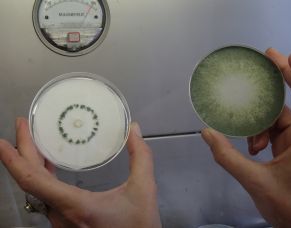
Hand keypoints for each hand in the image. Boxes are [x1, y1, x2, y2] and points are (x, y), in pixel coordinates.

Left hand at [0, 118, 160, 227]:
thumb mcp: (144, 191)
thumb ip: (140, 158)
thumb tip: (134, 131)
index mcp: (75, 205)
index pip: (33, 181)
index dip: (14, 160)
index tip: (3, 142)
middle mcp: (61, 215)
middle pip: (31, 180)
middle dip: (23, 151)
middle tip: (23, 127)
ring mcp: (61, 222)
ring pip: (37, 190)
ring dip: (32, 164)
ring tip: (33, 143)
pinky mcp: (66, 224)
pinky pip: (46, 197)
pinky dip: (42, 177)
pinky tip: (49, 168)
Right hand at [201, 48, 290, 227]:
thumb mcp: (255, 181)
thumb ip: (228, 158)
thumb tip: (208, 135)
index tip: (283, 58)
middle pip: (290, 103)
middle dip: (277, 86)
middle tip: (264, 65)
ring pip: (280, 120)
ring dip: (262, 124)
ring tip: (252, 142)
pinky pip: (277, 133)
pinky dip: (263, 135)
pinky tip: (253, 147)